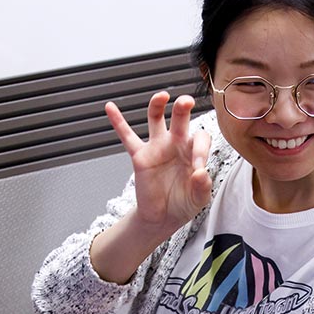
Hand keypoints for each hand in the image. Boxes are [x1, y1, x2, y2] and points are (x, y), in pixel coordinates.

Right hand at [105, 92, 213, 234]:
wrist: (163, 217)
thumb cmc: (184, 203)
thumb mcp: (199, 198)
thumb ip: (203, 186)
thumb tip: (201, 173)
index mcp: (193, 150)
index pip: (200, 138)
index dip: (201, 150)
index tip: (198, 170)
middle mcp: (176, 143)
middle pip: (180, 118)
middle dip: (183, 107)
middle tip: (187, 101)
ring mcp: (157, 147)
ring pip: (155, 119)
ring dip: (157, 105)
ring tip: (161, 96)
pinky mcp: (140, 156)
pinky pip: (127, 137)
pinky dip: (118, 122)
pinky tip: (110, 108)